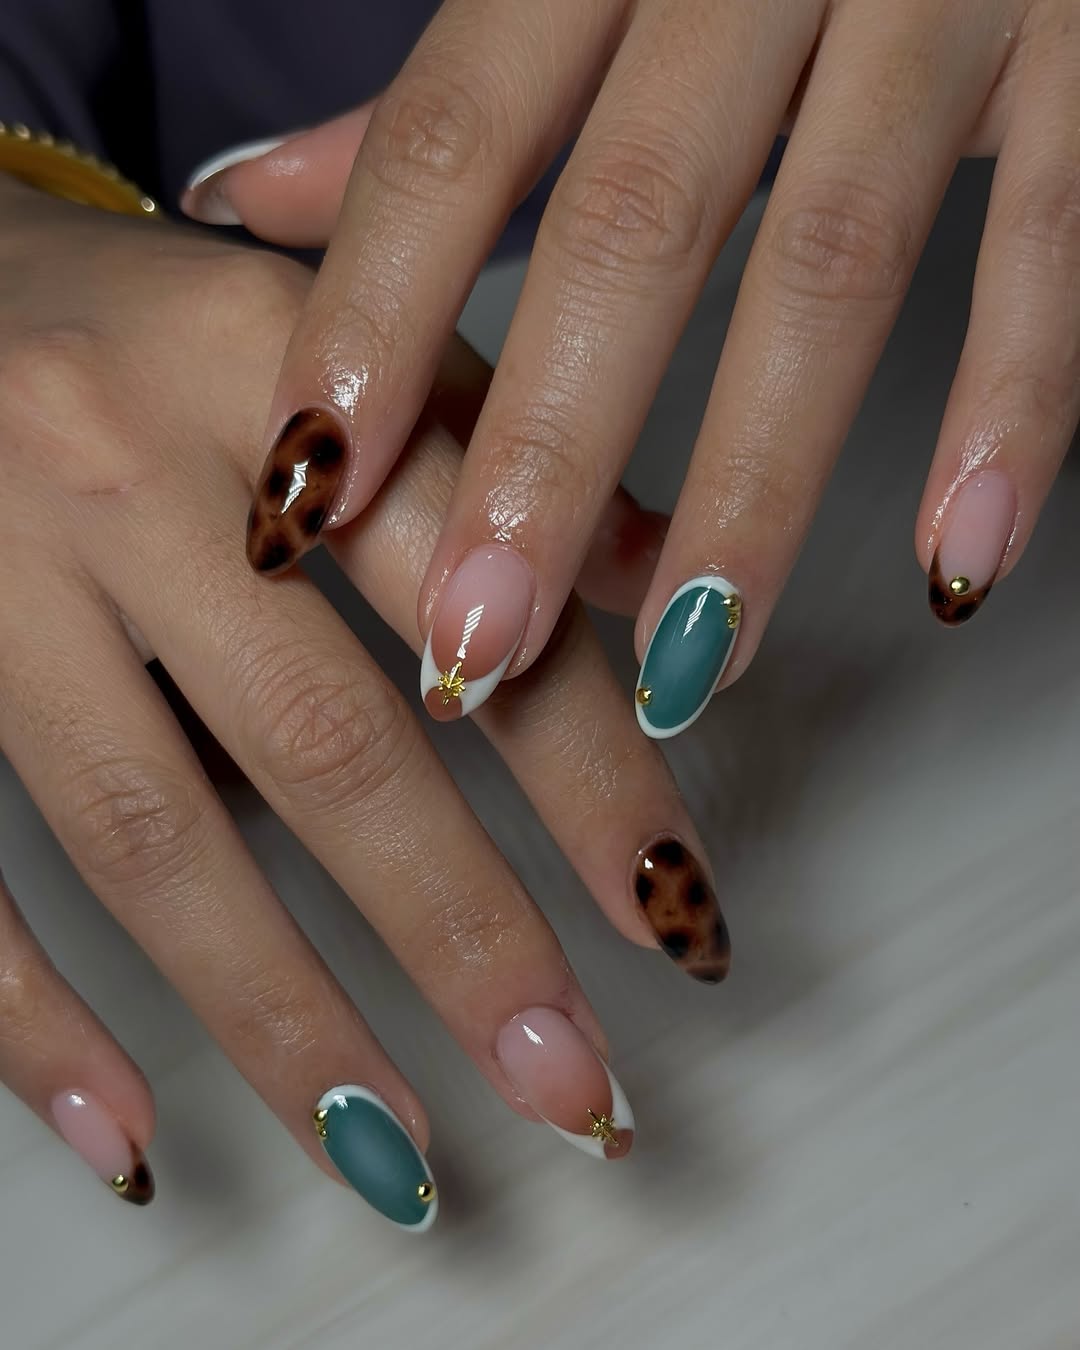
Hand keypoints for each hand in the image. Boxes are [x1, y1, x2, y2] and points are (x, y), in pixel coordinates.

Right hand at [0, 179, 729, 1227]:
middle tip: (570, 1079)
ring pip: (151, 834)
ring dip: (286, 1017)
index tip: (671, 909)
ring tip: (399, 1150)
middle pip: (322, 740)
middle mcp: (125, 469)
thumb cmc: (151, 327)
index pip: (472, 590)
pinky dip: (32, 1016)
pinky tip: (127, 1129)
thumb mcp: (328, 331)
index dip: (589, 765)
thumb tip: (652, 580)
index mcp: (269, 366)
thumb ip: (482, 443)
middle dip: (462, 931)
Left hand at [186, 0, 1079, 737]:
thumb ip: (443, 99)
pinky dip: (1010, 412)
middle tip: (480, 641)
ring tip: (686, 667)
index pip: (454, 138)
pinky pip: (1053, 240)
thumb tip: (255, 200)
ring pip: (834, 266)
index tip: (313, 492)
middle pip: (631, 228)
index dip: (374, 320)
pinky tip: (949, 568)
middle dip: (546, 456)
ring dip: (752, 493)